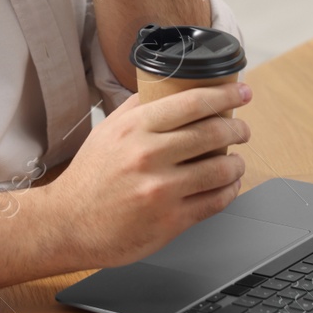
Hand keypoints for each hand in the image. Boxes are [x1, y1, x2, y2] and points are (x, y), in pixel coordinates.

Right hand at [40, 82, 251, 268]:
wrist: (70, 222)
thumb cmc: (89, 177)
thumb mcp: (107, 131)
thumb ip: (136, 109)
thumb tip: (167, 89)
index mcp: (134, 128)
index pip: (192, 103)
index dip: (225, 96)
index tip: (242, 93)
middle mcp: (148, 156)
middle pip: (212, 133)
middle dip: (238, 129)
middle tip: (243, 130)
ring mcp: (161, 190)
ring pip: (220, 169)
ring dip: (237, 164)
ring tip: (235, 161)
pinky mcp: (170, 220)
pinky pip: (215, 202)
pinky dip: (230, 191)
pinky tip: (228, 186)